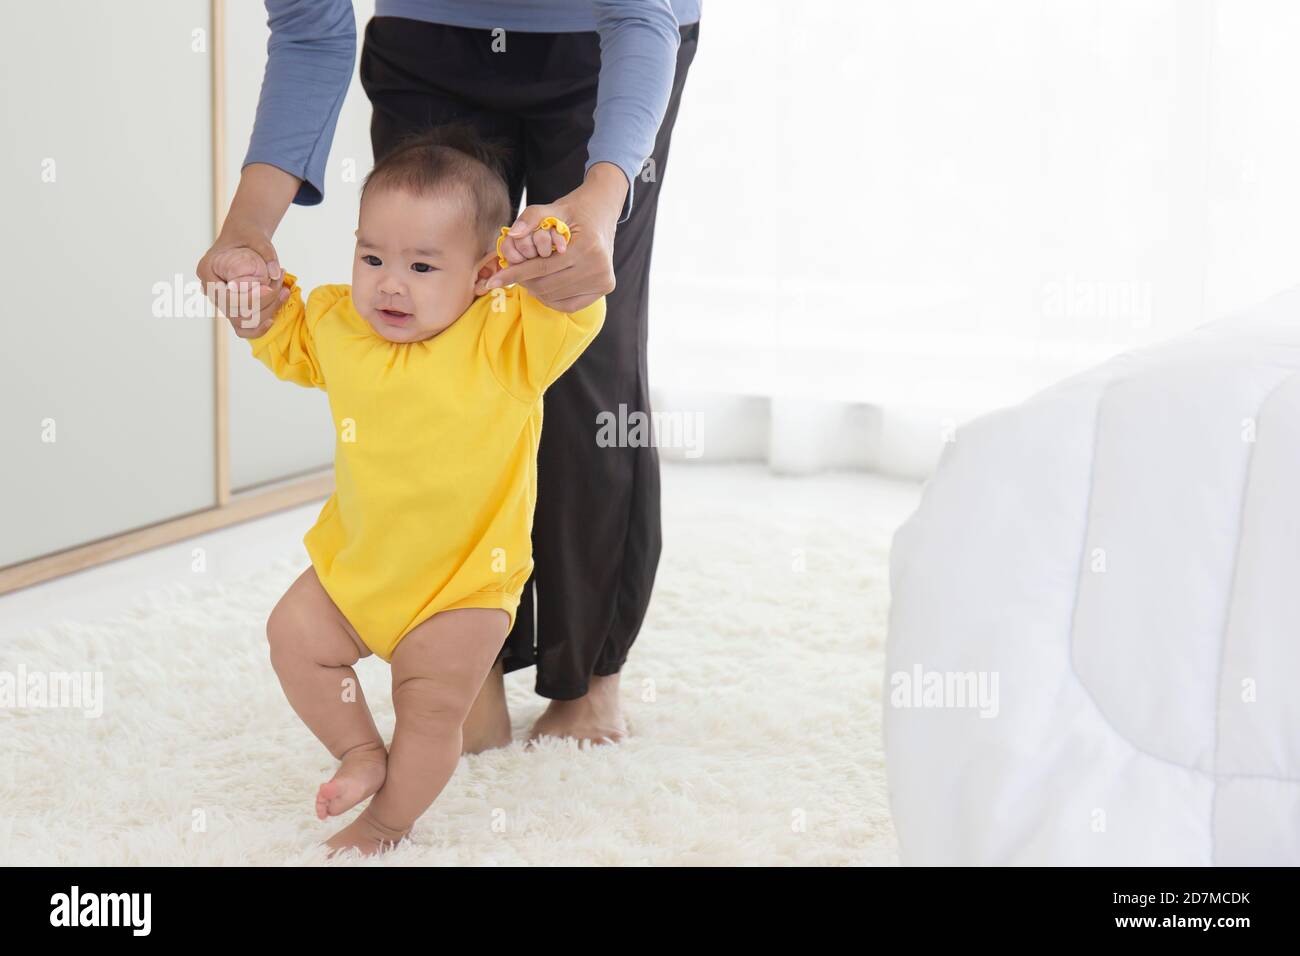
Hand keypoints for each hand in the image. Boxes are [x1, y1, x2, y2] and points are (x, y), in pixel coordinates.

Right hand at [197, 220, 289, 337]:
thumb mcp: (257, 238)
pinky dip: (258, 327)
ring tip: (284, 294)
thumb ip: (267, 252)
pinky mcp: (232, 308)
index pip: (224, 296)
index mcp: (207, 271)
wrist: (245, 238)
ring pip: (240, 323)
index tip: (270, 287)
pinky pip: (242, 328)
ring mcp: (221, 301)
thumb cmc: (248, 236)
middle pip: (234, 312)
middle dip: (264, 304)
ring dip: (265, 314)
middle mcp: (210, 289)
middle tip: (283, 287)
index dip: (249, 298)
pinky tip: (273, 318)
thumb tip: (276, 273)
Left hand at [487, 162, 628, 311]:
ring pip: (555, 297)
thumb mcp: (551, 208)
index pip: (542, 268)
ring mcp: (604, 279)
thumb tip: (512, 234)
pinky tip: (544, 285)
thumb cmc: (573, 211)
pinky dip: (551, 298)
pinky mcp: (606, 287)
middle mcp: (599, 267)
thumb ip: (530, 217)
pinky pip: (569, 304)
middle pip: (548, 286)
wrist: (602, 211)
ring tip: (529, 276)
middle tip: (513, 274)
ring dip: (536, 290)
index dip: (515, 274)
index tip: (493, 281)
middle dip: (525, 282)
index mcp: (587, 246)